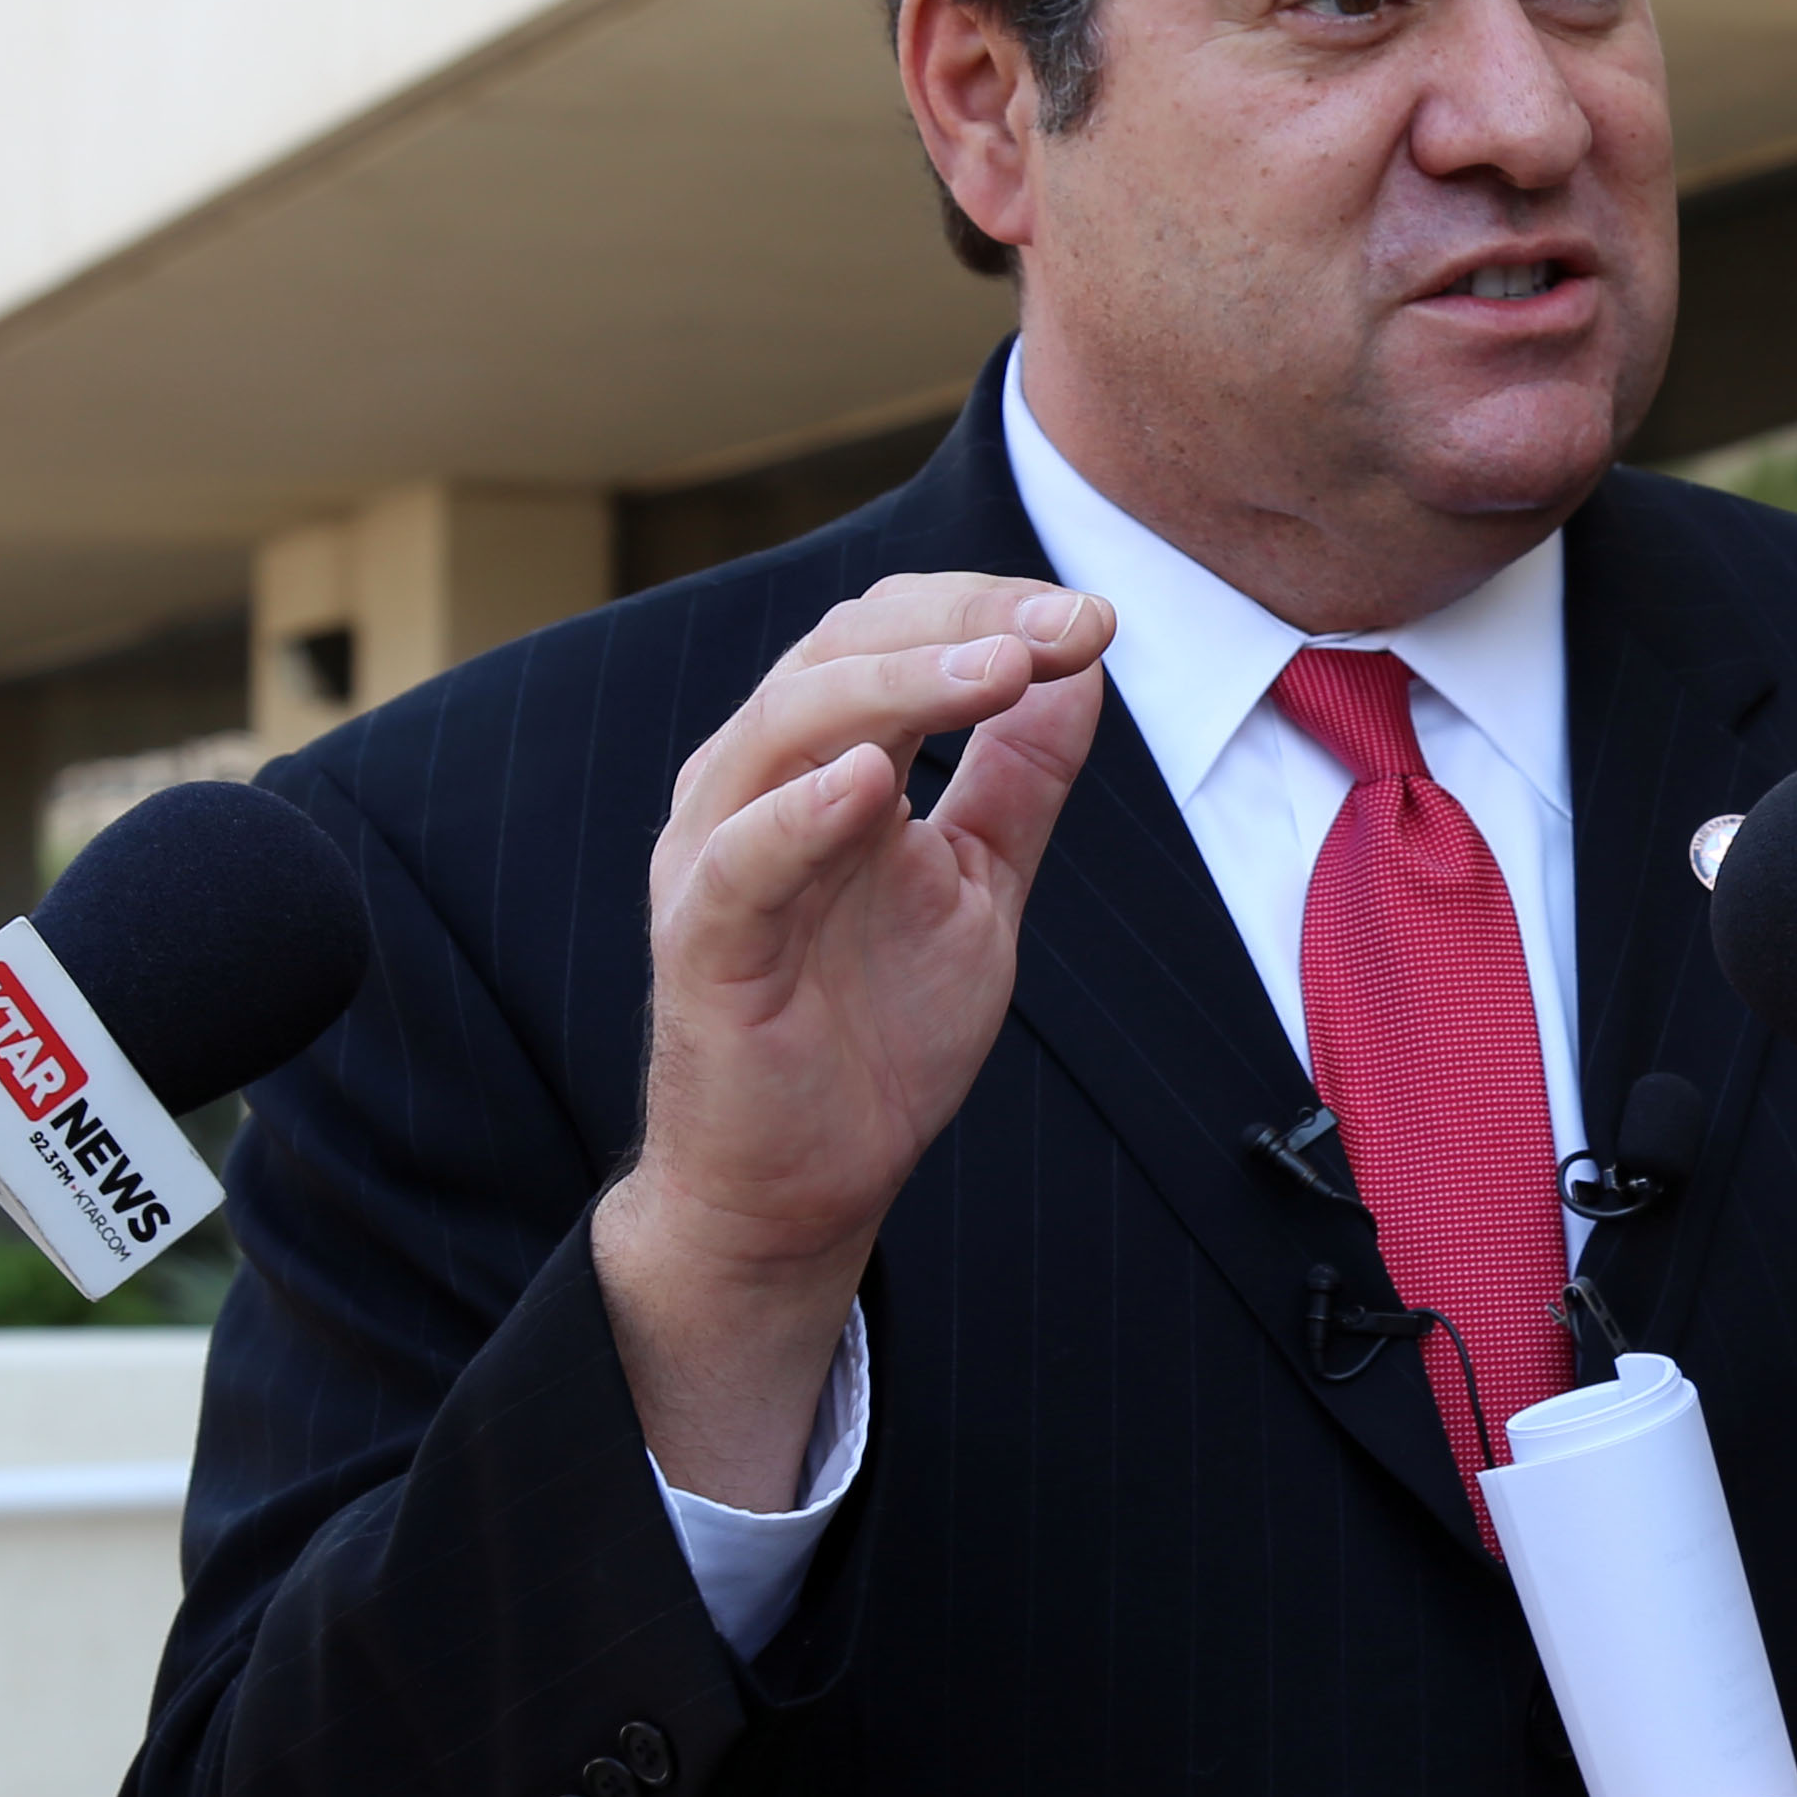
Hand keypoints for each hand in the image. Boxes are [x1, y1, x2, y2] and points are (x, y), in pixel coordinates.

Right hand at [599, 574, 1112, 1500]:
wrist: (805, 1187)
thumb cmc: (877, 1032)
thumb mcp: (979, 885)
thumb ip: (1018, 780)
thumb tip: (1079, 667)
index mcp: (817, 759)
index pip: (890, 632)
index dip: (989, 608)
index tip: (1094, 620)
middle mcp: (755, 785)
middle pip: (841, 651)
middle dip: (963, 625)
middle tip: (1068, 628)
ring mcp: (718, 858)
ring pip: (787, 727)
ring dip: (898, 686)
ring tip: (998, 669)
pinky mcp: (702, 945)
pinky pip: (740, 862)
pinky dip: (799, 814)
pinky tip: (871, 781)